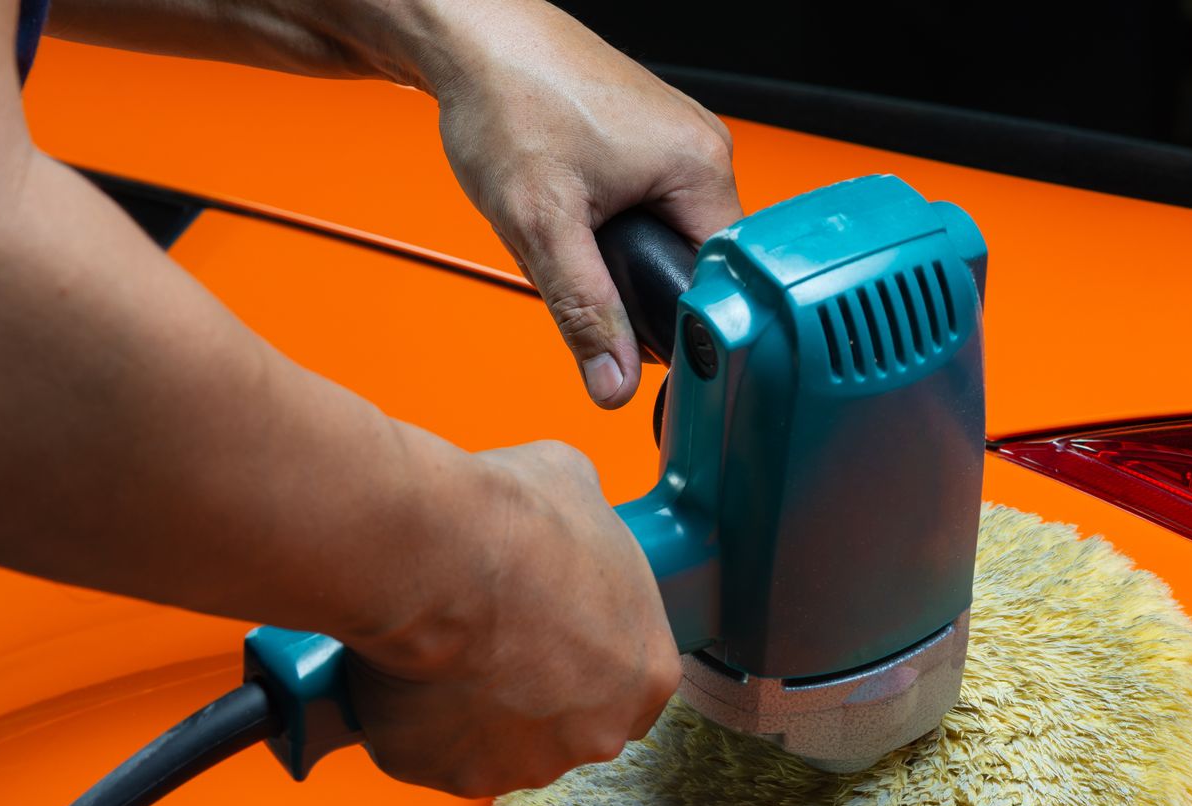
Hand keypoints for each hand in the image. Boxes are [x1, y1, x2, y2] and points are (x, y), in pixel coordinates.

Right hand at [344, 440, 681, 796]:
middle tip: (488, 635)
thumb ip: (587, 528)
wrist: (436, 558)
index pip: (631, 687)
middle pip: (567, 725)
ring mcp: (524, 764)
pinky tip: (400, 670)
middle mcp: (597, 734)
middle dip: (531, 691)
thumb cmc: (516, 525)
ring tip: (439, 647)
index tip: (550, 636)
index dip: (587, 660)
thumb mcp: (579, 491)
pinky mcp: (451, 774)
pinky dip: (410, 721)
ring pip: (496, 745)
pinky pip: (430, 752)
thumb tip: (565, 511)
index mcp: (647, 673)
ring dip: (471, 710)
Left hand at [424, 2, 742, 408]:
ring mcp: (679, 142)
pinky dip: (603, 223)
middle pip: (691, 264)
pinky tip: (568, 203)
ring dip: (613, 253)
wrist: (469, 33)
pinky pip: (646, 209)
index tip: (634, 335)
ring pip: (663, 238)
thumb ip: (584, 311)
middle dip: (631, 282)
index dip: (679, 321)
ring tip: (564, 222)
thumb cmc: (506, 96)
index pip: (722, 283)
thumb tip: (614, 385)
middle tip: (574, 259)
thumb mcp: (541, 223)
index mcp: (703, 169)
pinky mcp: (650, 140)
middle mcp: (704, 152)